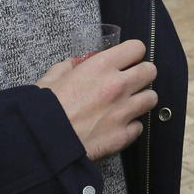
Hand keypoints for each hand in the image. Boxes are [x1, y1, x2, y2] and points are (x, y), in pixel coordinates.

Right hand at [37, 39, 158, 161]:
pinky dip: (130, 126)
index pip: (137, 48)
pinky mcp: (123, 136)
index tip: (127, 60)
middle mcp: (117, 86)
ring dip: (141, 100)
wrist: (42, 146)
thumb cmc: (42, 111)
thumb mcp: (49, 80)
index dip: (132, 54)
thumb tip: (74, 63)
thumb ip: (66, 68)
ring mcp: (123, 112)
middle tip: (131, 82)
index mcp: (100, 67)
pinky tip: (117, 127)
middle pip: (150, 71)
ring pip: (151, 98)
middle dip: (142, 75)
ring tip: (127, 105)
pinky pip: (139, 126)